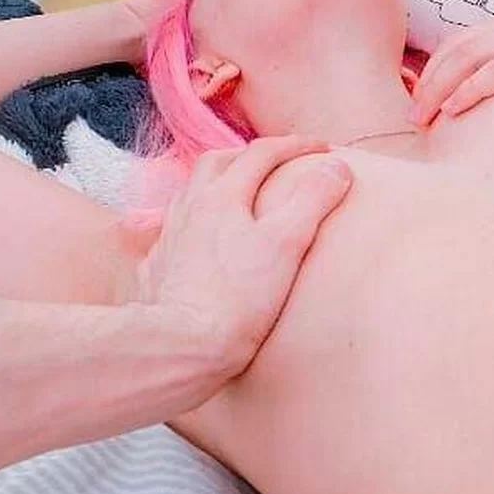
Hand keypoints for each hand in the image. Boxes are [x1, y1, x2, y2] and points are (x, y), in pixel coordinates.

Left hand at [135, 136, 352, 401]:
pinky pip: (173, 231)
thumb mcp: (287, 244)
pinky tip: (201, 239)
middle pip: (217, 164)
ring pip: (190, 194)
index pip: (261, 154)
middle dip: (249, 156)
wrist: (182, 346)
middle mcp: (190, 208)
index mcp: (222, 196)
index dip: (295, 146)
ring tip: (237, 194)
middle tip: (275, 162)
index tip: (322, 149)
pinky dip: (194, 223)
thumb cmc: (238, 298)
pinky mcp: (158, 270)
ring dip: (216, 184)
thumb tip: (336, 166)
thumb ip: (313, 199)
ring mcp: (169, 238)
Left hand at [409, 3, 493, 126]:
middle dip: (428, 81)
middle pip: (459, 46)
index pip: (463, 41)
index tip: (416, 103)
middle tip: (409, 115)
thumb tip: (482, 106)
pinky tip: (455, 110)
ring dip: (441, 88)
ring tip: (421, 118)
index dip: (433, 71)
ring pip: (473, 56)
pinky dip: (472, 90)